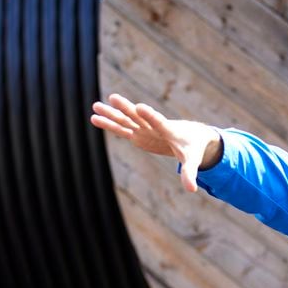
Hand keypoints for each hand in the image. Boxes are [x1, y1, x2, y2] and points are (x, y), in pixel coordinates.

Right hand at [90, 93, 222, 191]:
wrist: (191, 136)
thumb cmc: (193, 148)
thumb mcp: (192, 161)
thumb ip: (189, 173)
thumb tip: (191, 189)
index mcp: (169, 130)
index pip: (159, 122)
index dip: (150, 116)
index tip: (139, 107)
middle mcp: (154, 127)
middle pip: (138, 117)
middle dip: (127, 108)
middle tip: (114, 98)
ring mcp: (144, 129)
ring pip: (126, 120)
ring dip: (112, 114)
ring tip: (95, 106)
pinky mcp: (138, 134)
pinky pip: (122, 128)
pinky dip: (109, 124)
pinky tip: (95, 118)